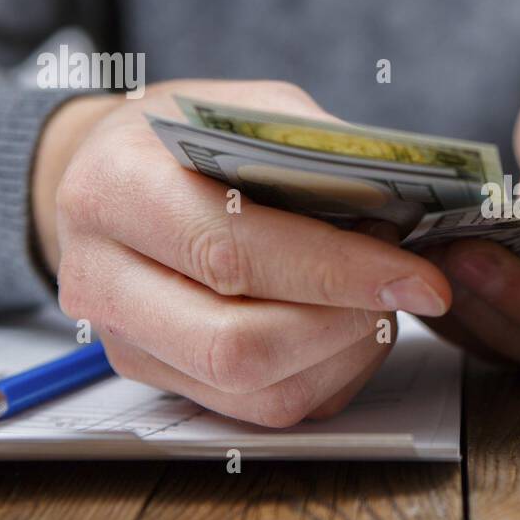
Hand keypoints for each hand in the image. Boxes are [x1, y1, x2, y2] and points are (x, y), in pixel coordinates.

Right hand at [34, 81, 452, 425]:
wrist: (108, 175)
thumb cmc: (189, 139)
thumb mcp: (245, 110)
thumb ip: (313, 152)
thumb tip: (399, 204)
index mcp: (114, 191)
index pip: (232, 252)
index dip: (337, 272)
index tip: (419, 278)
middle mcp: (100, 278)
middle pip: (238, 345)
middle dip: (346, 323)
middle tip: (407, 290)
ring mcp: (125, 342)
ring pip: (256, 392)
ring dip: (346, 355)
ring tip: (382, 303)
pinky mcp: (159, 382)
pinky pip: (262, 409)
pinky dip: (329, 374)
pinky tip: (351, 328)